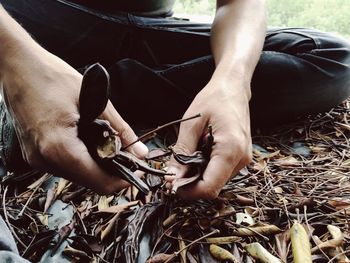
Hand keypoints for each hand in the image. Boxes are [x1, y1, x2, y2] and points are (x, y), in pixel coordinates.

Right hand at [1, 48, 147, 193]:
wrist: (17, 65)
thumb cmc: (53, 76)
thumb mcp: (95, 99)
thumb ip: (120, 129)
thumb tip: (141, 152)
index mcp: (59, 146)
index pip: (98, 181)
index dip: (121, 180)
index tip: (135, 170)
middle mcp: (44, 159)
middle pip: (88, 181)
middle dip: (110, 172)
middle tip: (126, 154)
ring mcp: (36, 157)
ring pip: (76, 175)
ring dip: (95, 166)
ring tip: (108, 144)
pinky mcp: (34, 152)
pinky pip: (63, 165)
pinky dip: (81, 159)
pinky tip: (88, 142)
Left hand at [167, 77, 251, 198]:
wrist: (233, 88)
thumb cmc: (213, 100)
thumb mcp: (191, 124)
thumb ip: (181, 152)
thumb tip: (171, 176)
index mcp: (230, 149)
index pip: (210, 187)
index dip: (189, 191)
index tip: (172, 185)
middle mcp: (241, 158)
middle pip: (214, 187)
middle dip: (192, 185)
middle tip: (175, 173)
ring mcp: (244, 158)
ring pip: (218, 181)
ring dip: (199, 177)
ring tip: (187, 160)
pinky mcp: (241, 156)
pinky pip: (222, 172)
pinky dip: (207, 170)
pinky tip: (198, 156)